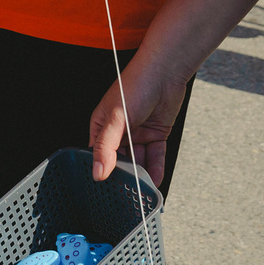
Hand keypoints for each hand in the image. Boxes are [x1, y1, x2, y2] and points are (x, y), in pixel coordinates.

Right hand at [89, 61, 185, 185]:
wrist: (166, 72)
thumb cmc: (136, 84)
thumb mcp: (117, 118)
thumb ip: (106, 147)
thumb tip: (97, 171)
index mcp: (102, 125)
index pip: (98, 154)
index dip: (101, 169)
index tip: (105, 188)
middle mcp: (119, 131)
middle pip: (120, 160)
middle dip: (124, 174)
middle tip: (126, 192)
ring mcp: (138, 133)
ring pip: (139, 160)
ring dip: (141, 173)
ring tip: (142, 188)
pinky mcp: (156, 134)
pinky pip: (154, 155)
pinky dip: (155, 167)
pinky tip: (155, 178)